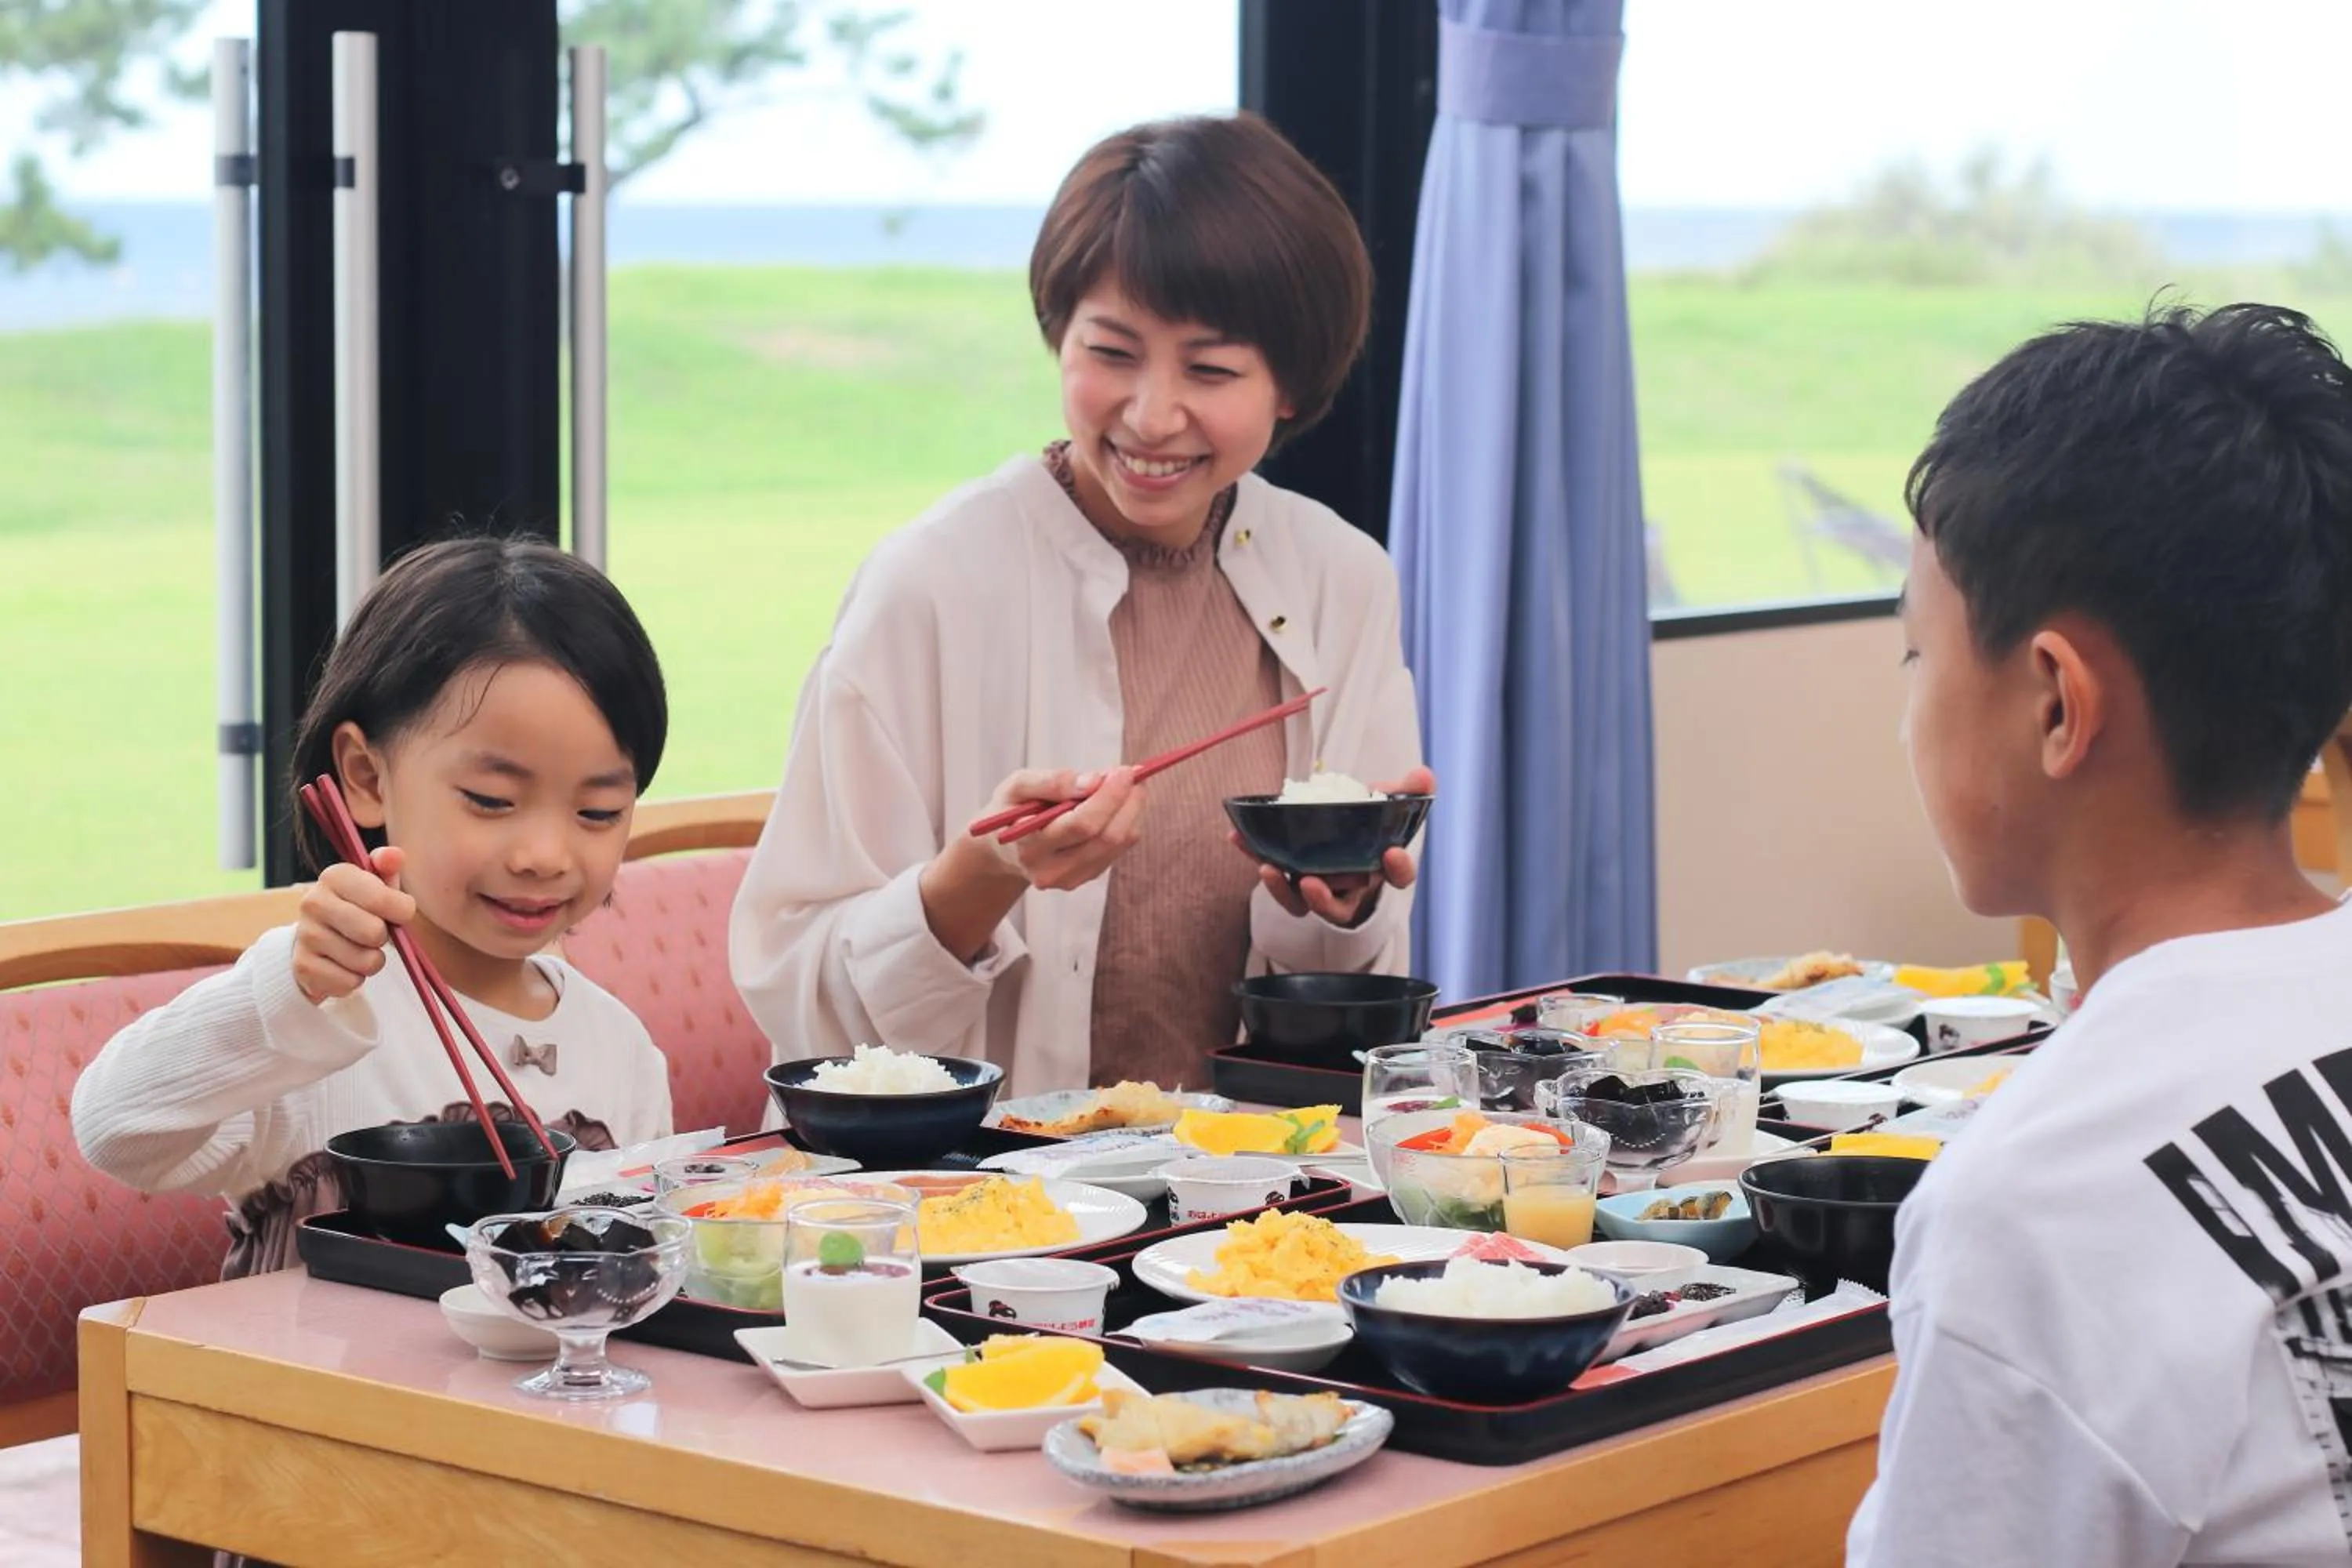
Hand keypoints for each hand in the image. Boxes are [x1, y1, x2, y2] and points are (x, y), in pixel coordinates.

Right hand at [292, 846, 415, 1003]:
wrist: (317, 940)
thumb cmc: (358, 907)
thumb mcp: (375, 882)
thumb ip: (387, 865)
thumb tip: (395, 855)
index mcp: (335, 876)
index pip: (381, 899)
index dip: (402, 910)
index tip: (400, 911)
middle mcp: (313, 902)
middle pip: (374, 933)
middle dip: (384, 938)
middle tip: (375, 933)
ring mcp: (305, 936)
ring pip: (366, 962)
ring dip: (372, 961)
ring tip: (360, 949)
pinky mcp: (303, 967)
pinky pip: (350, 983)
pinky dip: (356, 979)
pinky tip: (344, 965)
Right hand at [985, 766, 1148, 892]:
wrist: (1003, 848)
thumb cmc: (1011, 810)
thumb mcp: (1017, 786)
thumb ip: (1052, 782)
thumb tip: (1095, 780)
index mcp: (1030, 846)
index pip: (1082, 824)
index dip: (1108, 796)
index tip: (1122, 771)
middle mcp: (1052, 870)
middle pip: (1107, 837)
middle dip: (1126, 800)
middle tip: (1130, 773)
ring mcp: (1072, 878)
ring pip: (1120, 842)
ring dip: (1130, 808)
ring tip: (1120, 784)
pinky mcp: (1088, 877)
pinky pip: (1120, 847)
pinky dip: (1125, 820)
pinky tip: (1113, 803)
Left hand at [1234, 765, 1434, 926]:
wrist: (1343, 826)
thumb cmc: (1369, 821)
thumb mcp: (1390, 802)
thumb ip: (1408, 790)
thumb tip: (1426, 775)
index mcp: (1380, 869)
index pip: (1397, 878)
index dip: (1398, 869)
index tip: (1393, 854)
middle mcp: (1350, 888)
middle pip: (1339, 908)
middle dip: (1325, 899)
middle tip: (1312, 883)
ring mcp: (1318, 887)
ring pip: (1302, 903)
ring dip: (1283, 890)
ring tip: (1269, 868)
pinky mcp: (1289, 876)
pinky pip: (1273, 873)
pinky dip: (1255, 855)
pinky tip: (1237, 835)